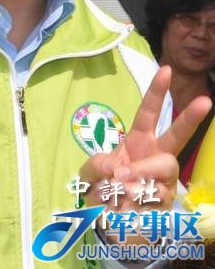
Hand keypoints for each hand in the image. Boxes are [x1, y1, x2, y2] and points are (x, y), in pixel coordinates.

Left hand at [80, 65, 211, 211]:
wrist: (106, 223)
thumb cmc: (102, 188)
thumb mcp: (90, 172)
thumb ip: (97, 164)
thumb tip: (116, 168)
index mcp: (138, 141)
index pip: (149, 113)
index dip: (156, 92)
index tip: (166, 69)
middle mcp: (155, 156)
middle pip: (177, 136)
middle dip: (190, 117)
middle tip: (205, 100)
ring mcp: (163, 179)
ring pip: (164, 166)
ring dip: (139, 172)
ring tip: (117, 185)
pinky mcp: (165, 202)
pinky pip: (156, 193)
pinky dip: (134, 195)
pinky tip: (124, 202)